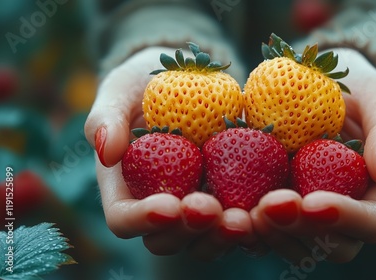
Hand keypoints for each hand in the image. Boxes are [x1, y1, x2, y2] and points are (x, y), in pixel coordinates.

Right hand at [84, 47, 253, 259]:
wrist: (183, 79)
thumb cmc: (142, 85)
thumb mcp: (119, 91)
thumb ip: (106, 119)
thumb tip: (106, 151)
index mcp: (125, 188)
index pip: (124, 219)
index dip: (144, 221)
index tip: (169, 204)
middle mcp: (159, 205)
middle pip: (167, 240)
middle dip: (189, 231)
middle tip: (211, 210)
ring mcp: (194, 204)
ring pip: (205, 240)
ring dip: (223, 235)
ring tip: (244, 217)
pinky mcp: (227, 195)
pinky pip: (239, 219)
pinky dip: (253, 220)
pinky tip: (270, 204)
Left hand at [250, 48, 375, 262]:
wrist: (316, 85)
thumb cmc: (355, 90)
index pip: (372, 223)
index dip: (344, 219)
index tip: (313, 201)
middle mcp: (346, 212)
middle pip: (332, 246)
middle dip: (300, 230)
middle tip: (268, 206)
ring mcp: (311, 214)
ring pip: (296, 246)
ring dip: (270, 234)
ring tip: (245, 211)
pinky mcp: (280, 207)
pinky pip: (266, 230)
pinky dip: (247, 225)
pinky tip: (227, 207)